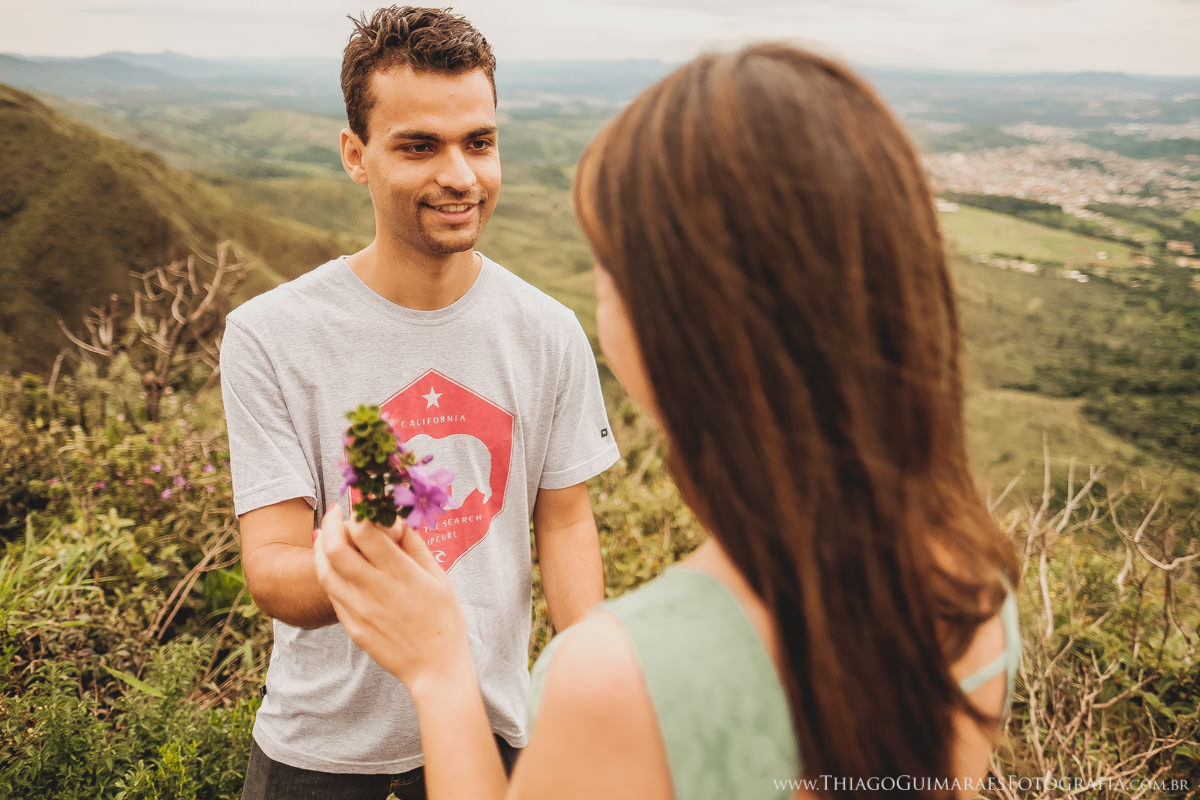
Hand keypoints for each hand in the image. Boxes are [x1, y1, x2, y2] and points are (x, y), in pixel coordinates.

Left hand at [313, 505, 472, 696]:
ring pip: (324, 570)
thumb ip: (414, 546)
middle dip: (330, 523)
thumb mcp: (438, 577)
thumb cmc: (443, 620)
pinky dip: (327, 571)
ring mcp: (359, 609)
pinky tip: (333, 563)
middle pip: (335, 548)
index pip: (365, 532)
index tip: (360, 502)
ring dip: (320, 546)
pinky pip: (331, 592)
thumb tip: (396, 520)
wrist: (434, 667)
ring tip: (326, 535)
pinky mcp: (352, 625)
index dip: (358, 512)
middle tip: (335, 512)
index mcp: (401, 573)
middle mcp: (375, 589)